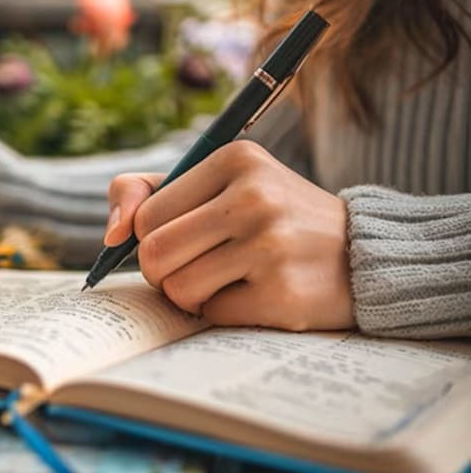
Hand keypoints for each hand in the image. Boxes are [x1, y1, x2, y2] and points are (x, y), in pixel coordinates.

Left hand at [105, 141, 353, 330]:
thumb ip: (148, 192)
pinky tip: (254, 293)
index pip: (146, 214)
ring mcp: (271, 245)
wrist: (362, 252)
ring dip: (190, 295)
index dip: (149, 238)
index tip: (177, 240)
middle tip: (188, 270)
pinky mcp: (283, 293)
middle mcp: (254, 196)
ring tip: (225, 279)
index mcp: (234, 158)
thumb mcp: (218, 183)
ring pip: (178, 288)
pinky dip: (221, 312)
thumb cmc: (270, 217)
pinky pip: (211, 314)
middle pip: (154, 253)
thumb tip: (110, 235)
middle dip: (160, 272)